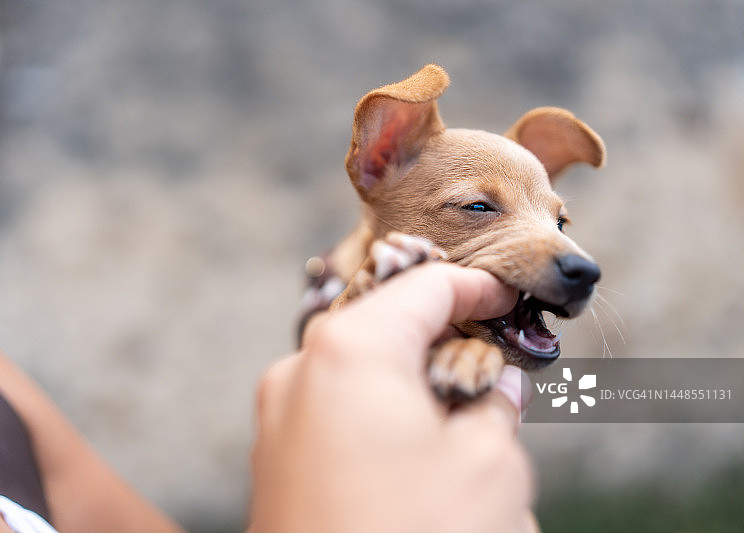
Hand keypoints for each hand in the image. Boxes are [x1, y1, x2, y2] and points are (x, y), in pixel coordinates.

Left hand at [249, 263, 536, 532]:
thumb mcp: (486, 467)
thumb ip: (495, 407)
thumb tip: (497, 387)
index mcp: (351, 350)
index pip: (424, 287)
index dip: (475, 287)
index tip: (507, 299)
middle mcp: (301, 372)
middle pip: (384, 325)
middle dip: (440, 336)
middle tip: (488, 358)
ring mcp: (278, 418)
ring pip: (359, 372)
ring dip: (410, 380)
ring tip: (459, 413)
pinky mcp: (275, 462)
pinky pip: (334, 414)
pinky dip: (378, 414)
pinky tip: (416, 451)